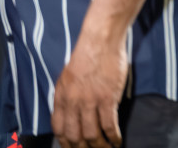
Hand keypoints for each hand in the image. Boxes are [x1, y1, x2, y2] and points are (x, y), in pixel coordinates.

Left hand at [52, 30, 127, 147]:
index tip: (73, 146)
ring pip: (91, 134)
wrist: (100, 41)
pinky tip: (117, 141)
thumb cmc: (86, 56)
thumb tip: (71, 113)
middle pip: (75, 136)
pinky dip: (113, 136)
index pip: (59, 129)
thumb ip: (67, 97)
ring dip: (99, 146)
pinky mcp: (108, 98)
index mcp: (61, 98)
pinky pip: (109, 125)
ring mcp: (90, 102)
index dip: (66, 142)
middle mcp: (73, 103)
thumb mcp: (67, 77)